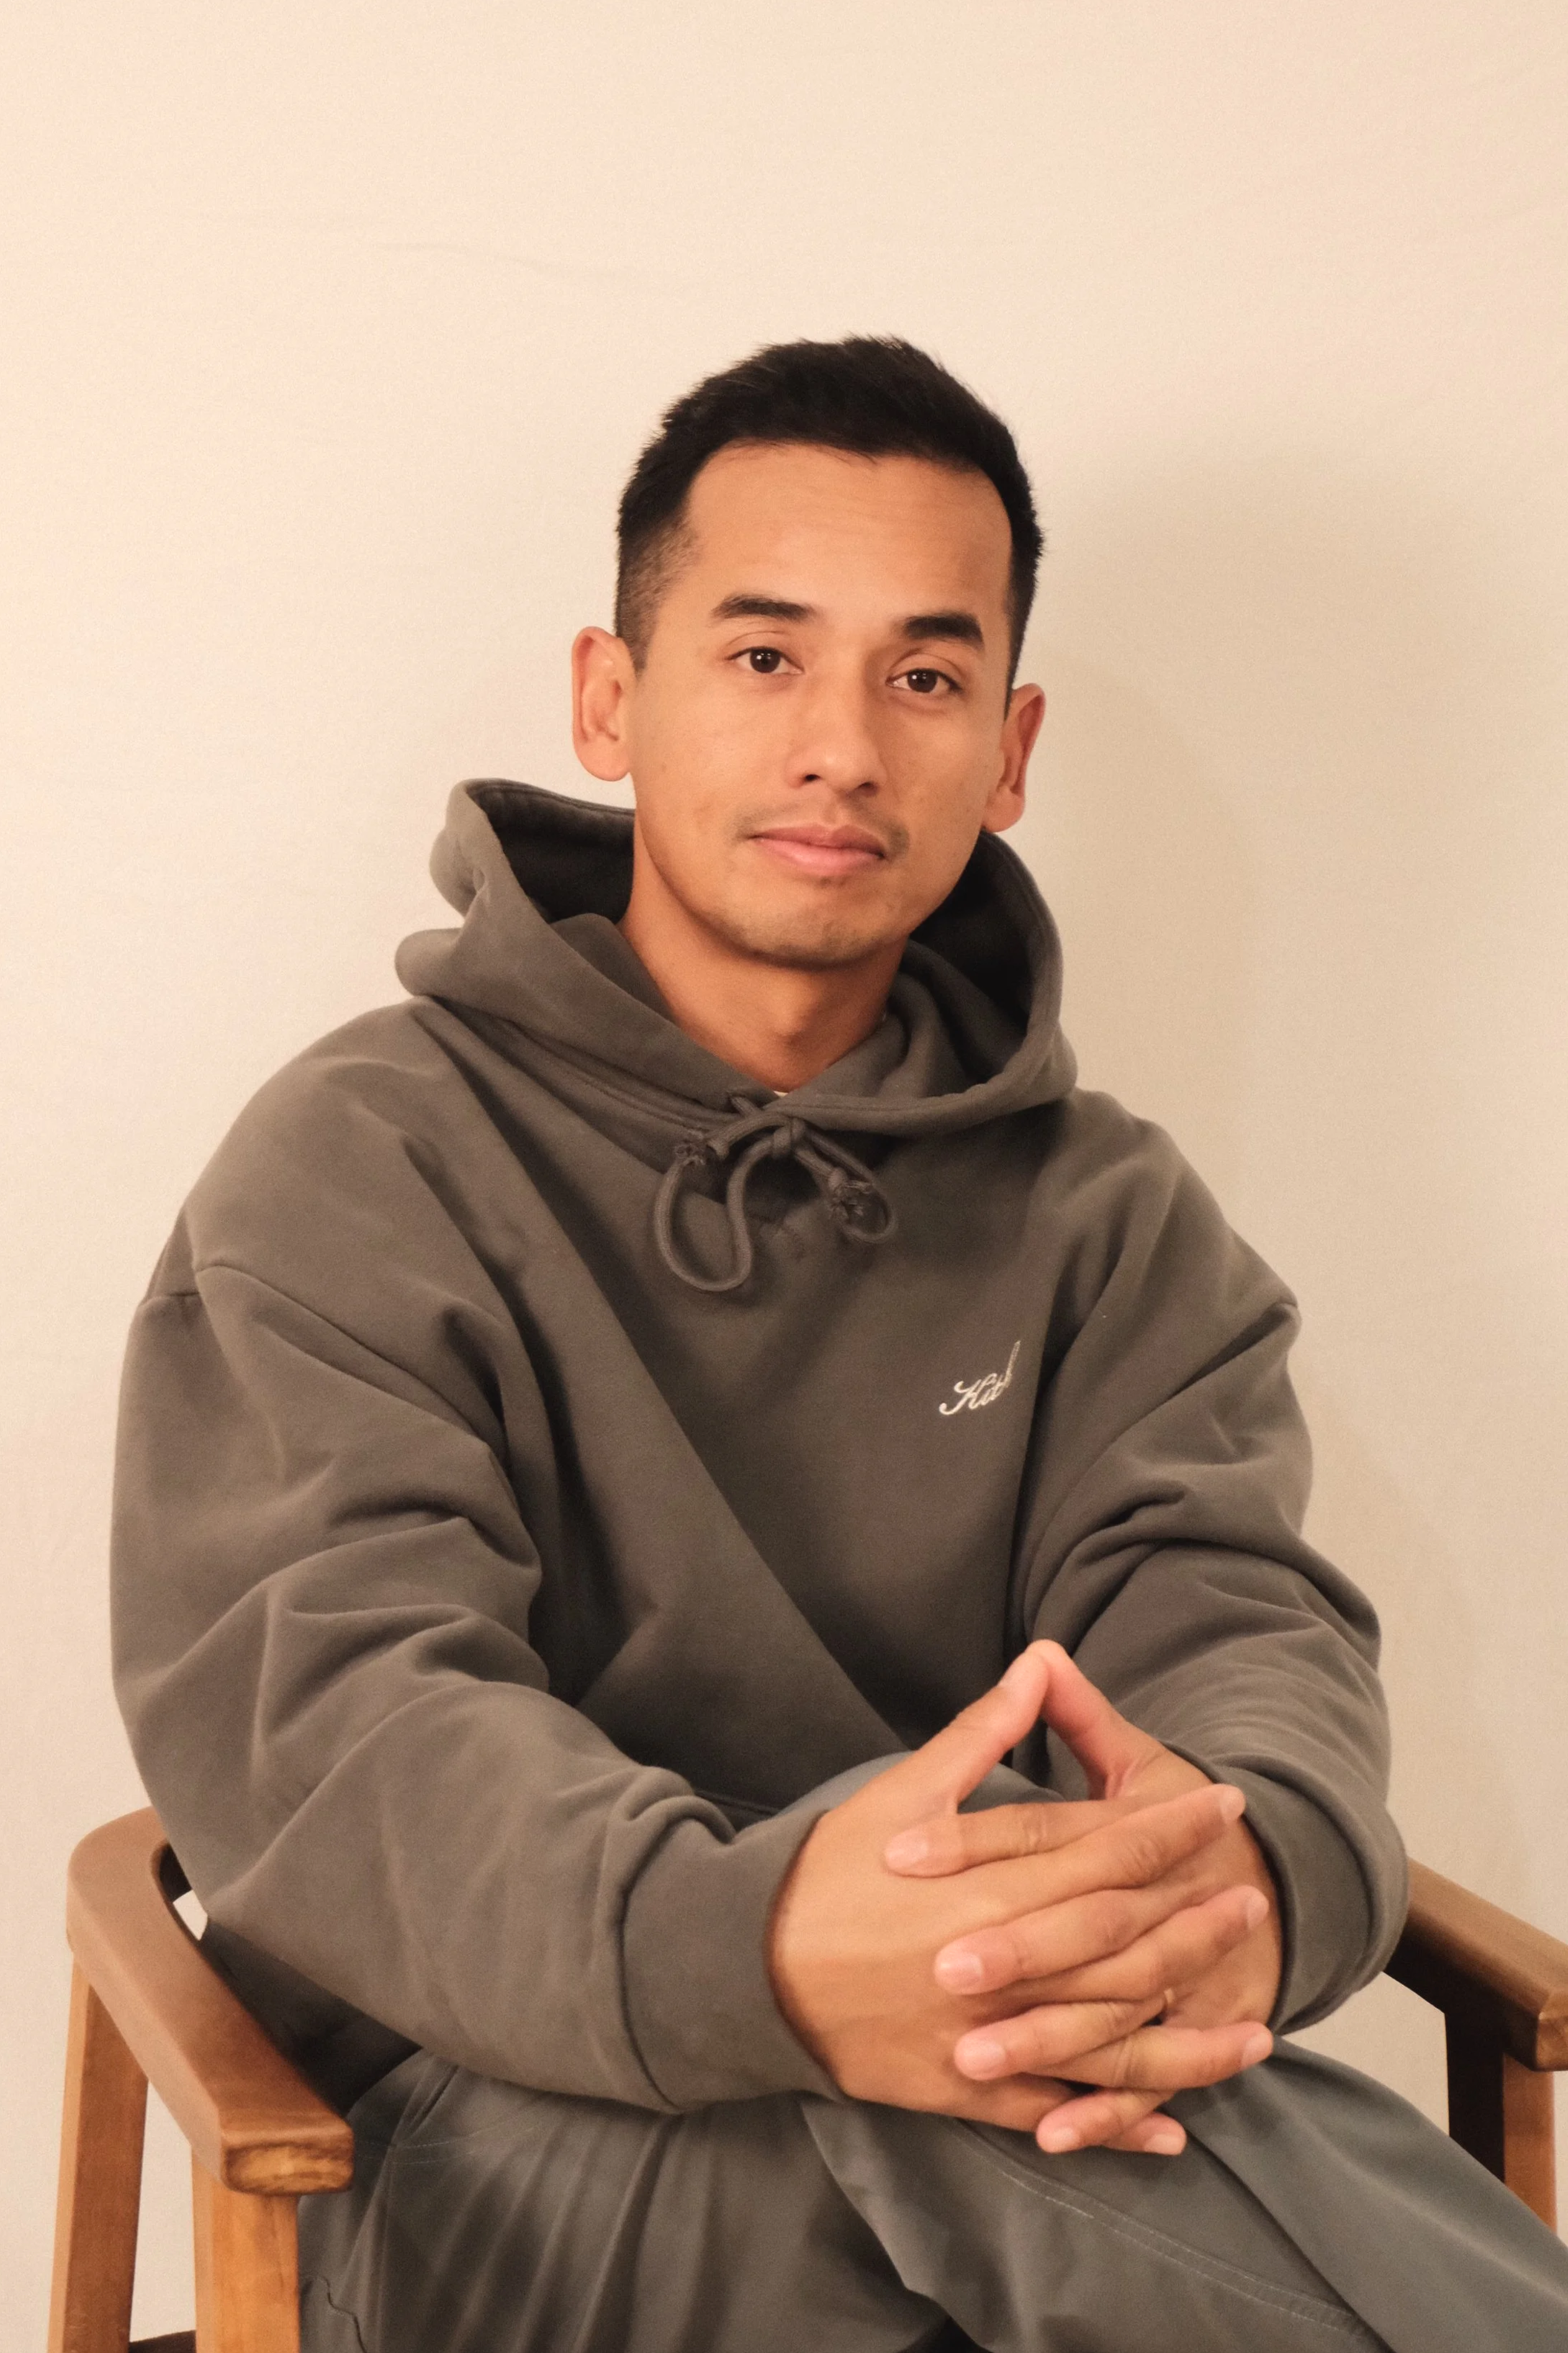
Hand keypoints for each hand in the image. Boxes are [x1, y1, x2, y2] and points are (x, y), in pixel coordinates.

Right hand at [766, 1647, 1271, 2152]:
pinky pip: (1055, 2111)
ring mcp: (987, 2036)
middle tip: (1255, 1897)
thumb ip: (982, 1736)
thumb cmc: (828, 1872)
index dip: (1170, 1827)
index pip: (1106, 1853)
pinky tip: (1173, 2131)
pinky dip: (1115, 2125)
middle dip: (1195, 1920)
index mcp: (990, 1888)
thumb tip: (1037, 1664)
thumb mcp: (903, 1792)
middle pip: (1123, 1944)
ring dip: (1187, 2039)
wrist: (748, 1970)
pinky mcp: (964, 2089)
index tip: (1223, 1803)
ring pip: (1109, 2042)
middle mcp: (1002, 1966)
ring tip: (1254, 2032)